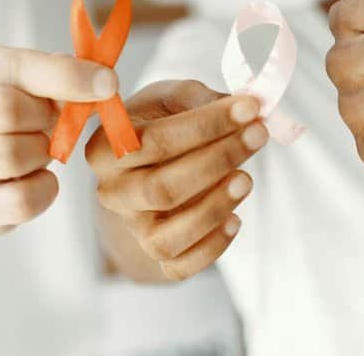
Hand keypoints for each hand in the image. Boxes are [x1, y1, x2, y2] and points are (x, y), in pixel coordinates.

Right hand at [0, 43, 117, 235]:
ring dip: (42, 151)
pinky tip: (37, 175)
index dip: (66, 75)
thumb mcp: (23, 71)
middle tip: (52, 119)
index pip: (11, 66)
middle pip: (4, 111)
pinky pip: (19, 202)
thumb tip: (100, 82)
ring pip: (9, 157)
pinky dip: (44, 189)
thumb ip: (58, 70)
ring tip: (39, 145)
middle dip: (44, 115)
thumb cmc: (5, 99)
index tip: (107, 83)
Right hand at [87, 80, 267, 280]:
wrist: (151, 160)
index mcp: (105, 148)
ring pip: (166, 237)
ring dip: (214, 207)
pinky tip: (236, 220)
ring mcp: (132, 227)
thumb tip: (246, 106)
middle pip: (161, 189)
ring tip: (247, 178)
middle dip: (217, 161)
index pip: (153, 141)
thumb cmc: (161, 121)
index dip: (206, 124)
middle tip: (258, 135)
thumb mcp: (172, 97)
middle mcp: (112, 192)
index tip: (250, 108)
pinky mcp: (155, 252)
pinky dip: (210, 249)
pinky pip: (178, 267)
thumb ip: (201, 99)